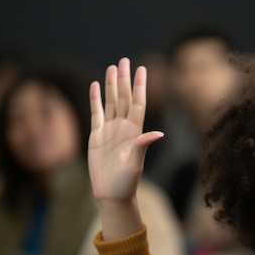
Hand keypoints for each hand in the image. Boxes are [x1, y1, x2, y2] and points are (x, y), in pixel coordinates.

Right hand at [88, 58, 162, 238]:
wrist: (112, 194)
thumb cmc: (126, 182)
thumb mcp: (135, 164)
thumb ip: (143, 146)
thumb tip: (158, 133)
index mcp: (135, 131)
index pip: (138, 103)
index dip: (139, 86)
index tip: (142, 69)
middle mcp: (124, 127)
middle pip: (123, 98)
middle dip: (124, 79)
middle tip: (125, 60)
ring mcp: (110, 130)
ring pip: (111, 102)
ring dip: (111, 85)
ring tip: (112, 67)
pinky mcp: (97, 136)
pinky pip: (96, 113)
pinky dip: (95, 99)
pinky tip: (95, 86)